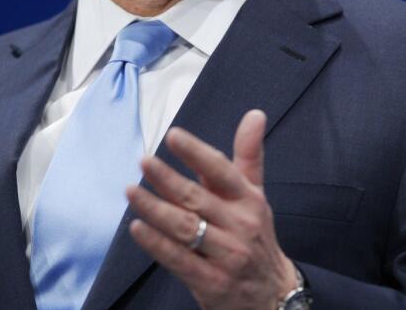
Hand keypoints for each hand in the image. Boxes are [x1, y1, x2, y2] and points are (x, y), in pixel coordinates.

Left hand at [125, 109, 295, 309]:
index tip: (174, 136)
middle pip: (197, 198)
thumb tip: (254, 114)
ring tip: (131, 191)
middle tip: (144, 161)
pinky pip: (179, 259)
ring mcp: (226, 256)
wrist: (274, 295)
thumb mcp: (256, 196)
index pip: (222, 172)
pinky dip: (156, 244)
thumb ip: (249, 156)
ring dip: (155, 209)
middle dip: (168, 179)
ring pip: (185, 228)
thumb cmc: (256, 237)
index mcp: (249, 201)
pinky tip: (138, 228)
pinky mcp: (211, 282)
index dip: (197, 153)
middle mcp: (240, 226)